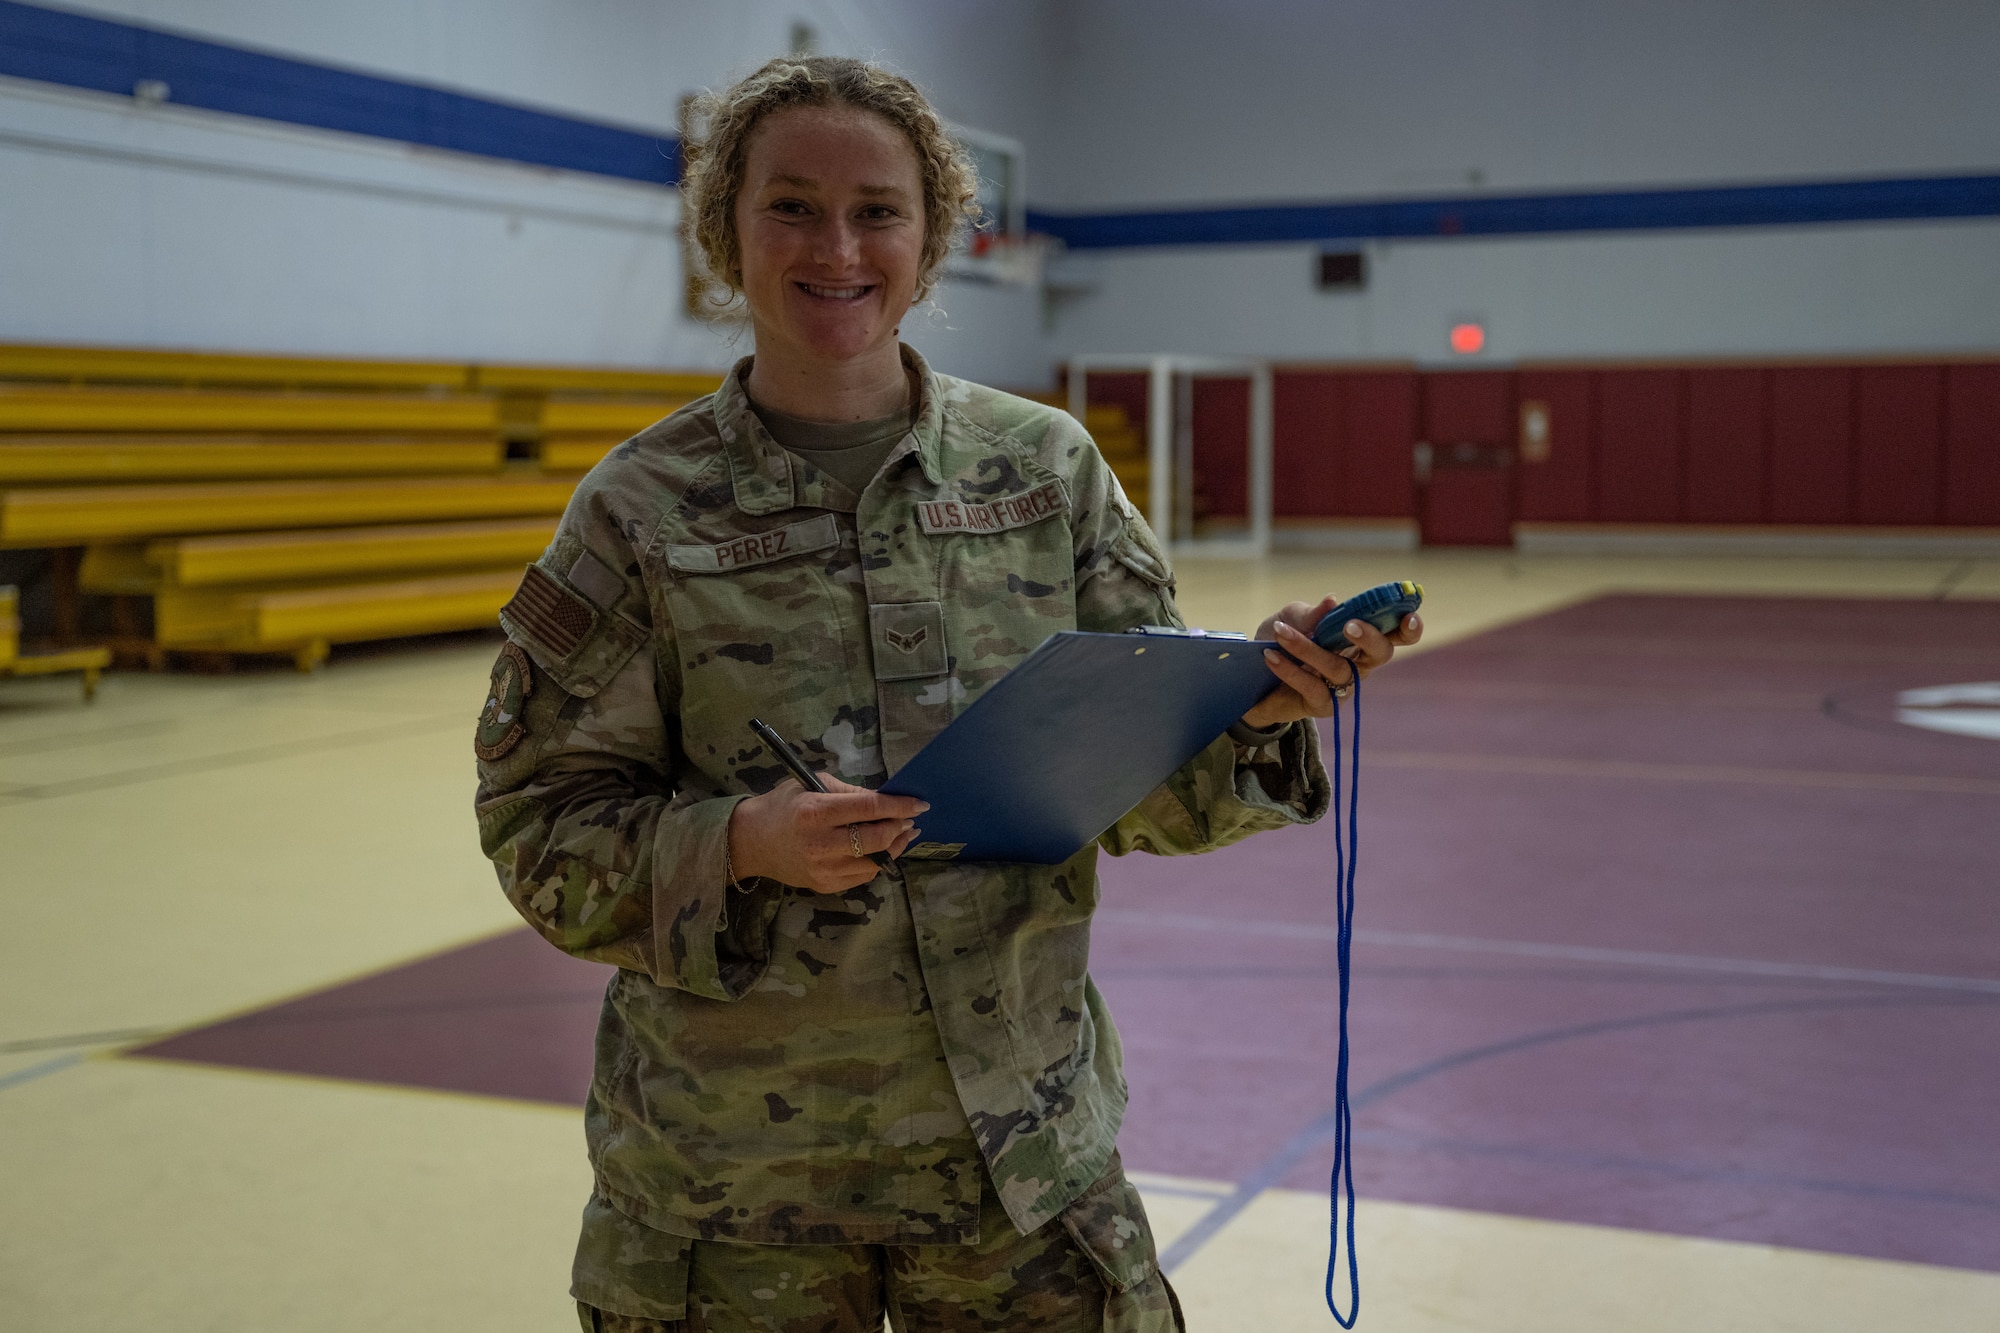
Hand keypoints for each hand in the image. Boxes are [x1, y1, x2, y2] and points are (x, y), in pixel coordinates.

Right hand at [728, 774, 927, 893]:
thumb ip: (849, 792)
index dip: (899, 806)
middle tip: (910, 819)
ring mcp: (822, 869)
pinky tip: (881, 850)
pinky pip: (862, 876)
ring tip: (902, 833)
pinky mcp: (824, 885)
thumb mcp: (812, 785)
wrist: (751, 841)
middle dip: (899, 827)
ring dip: (894, 847)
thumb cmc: (783, 806)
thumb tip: (884, 799)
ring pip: (874, 862)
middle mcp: (820, 843)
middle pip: (876, 839)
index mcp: (816, 811)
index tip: (919, 803)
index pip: (869, 809)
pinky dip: (876, 862)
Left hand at [1239, 594, 1423, 728]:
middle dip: (1370, 638)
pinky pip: (1312, 687)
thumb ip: (1311, 613)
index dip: (1408, 628)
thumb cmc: (1280, 641)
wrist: (1251, 676)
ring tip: (1281, 632)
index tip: (1408, 617)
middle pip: (1381, 654)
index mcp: (1360, 639)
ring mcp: (1343, 687)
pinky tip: (1271, 655)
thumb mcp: (1291, 619)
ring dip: (1308, 648)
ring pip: (1338, 668)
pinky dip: (1290, 669)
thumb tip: (1332, 602)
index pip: (1393, 633)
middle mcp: (1359, 664)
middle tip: (1350, 625)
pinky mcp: (1323, 705)